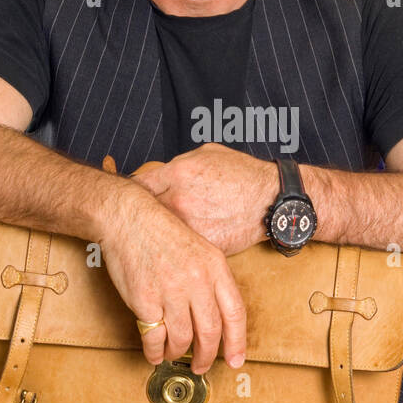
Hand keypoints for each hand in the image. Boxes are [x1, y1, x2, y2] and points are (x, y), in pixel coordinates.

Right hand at [96, 180, 247, 374]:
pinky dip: (155, 351)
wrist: (128, 218)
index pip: (235, 313)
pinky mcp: (145, 300)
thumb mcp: (199, 248)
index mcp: (215, 267)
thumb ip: (211, 279)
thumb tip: (216, 315)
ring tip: (174, 354)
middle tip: (201, 366)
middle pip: (210, 332)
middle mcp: (197, 281)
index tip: (235, 359)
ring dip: (178, 353)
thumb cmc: (161, 232)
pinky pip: (154, 337)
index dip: (237, 341)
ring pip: (182, 338)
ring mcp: (171, 291)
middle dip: (206, 356)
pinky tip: (155, 353)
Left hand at [130, 143, 275, 255]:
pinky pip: (181, 248)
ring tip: (157, 236)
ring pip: (160, 234)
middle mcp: (178, 198)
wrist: (273, 200)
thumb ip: (178, 164)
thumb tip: (159, 174)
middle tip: (139, 220)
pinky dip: (179, 249)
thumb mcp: (208, 154)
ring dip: (158, 235)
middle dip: (141, 216)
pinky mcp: (202, 245)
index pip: (137, 185)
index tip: (129, 200)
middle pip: (143, 212)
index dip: (130, 193)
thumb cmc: (244, 174)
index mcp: (177, 172)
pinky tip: (180, 247)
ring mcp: (189, 224)